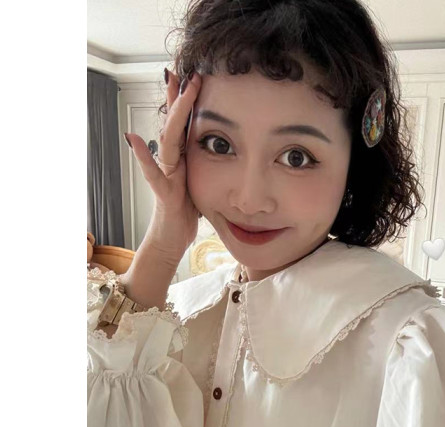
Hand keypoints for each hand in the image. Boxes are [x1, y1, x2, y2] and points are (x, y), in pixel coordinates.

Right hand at [124, 69, 202, 266]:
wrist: (171, 240)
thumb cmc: (185, 214)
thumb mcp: (200, 184)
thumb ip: (200, 165)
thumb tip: (214, 149)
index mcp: (183, 160)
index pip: (185, 126)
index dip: (187, 102)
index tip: (194, 75)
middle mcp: (171, 163)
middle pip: (174, 126)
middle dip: (179, 99)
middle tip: (183, 71)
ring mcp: (166, 176)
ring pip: (168, 142)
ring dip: (172, 116)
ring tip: (172, 90)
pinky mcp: (164, 194)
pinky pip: (153, 174)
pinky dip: (143, 157)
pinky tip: (133, 139)